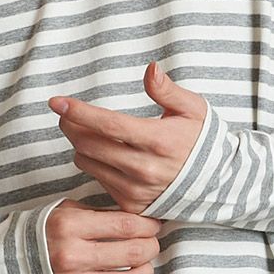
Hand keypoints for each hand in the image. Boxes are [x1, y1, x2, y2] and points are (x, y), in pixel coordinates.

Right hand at [45, 199, 162, 273]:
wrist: (2, 266)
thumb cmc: (38, 234)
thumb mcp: (64, 212)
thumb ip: (98, 215)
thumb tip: (136, 218)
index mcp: (70, 226)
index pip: (125, 225)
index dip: (148, 225)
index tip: (154, 224)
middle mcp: (72, 256)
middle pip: (132, 253)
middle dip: (151, 246)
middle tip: (153, 242)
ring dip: (146, 271)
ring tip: (145, 263)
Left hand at [48, 61, 207, 213]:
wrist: (217, 183)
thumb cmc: (201, 139)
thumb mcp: (192, 108)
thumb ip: (167, 90)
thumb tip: (151, 69)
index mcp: (158, 140)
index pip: (109, 124)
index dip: (79, 112)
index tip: (56, 102)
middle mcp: (144, 168)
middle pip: (90, 143)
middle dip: (71, 124)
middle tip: (66, 112)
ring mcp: (136, 190)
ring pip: (88, 162)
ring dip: (80, 143)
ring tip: (86, 131)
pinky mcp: (131, 205)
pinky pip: (98, 180)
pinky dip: (94, 163)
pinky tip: (103, 153)